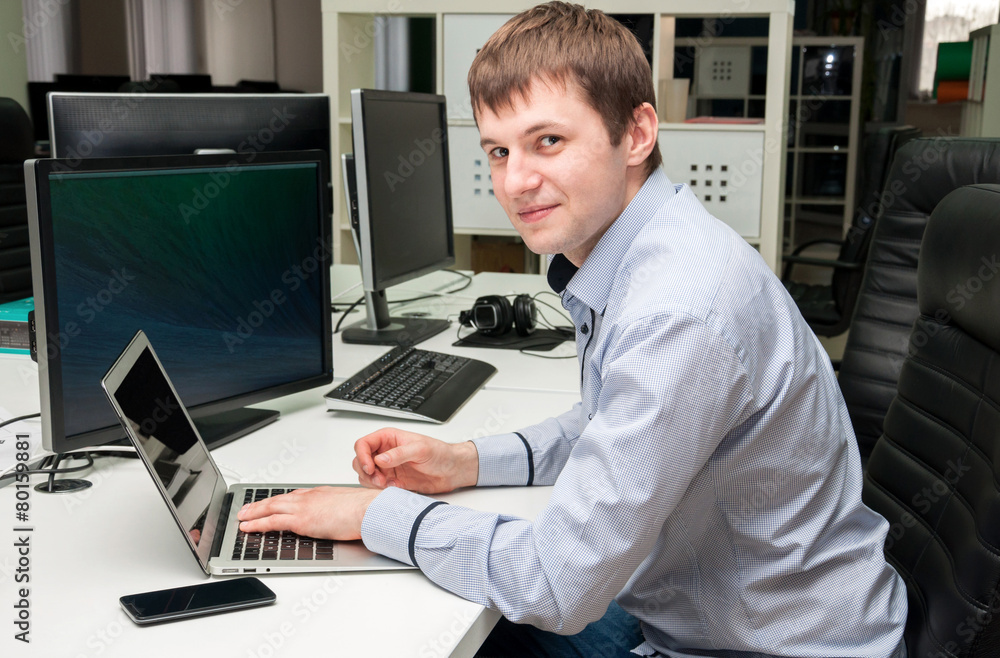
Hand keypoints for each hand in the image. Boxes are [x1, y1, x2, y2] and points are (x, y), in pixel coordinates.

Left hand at [236, 486, 379, 539]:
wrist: (369, 510)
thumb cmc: (365, 509)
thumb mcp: (348, 505)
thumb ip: (337, 510)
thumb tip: (338, 518)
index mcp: (320, 493)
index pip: (293, 496)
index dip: (278, 500)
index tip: (270, 502)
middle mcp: (308, 497)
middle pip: (277, 499)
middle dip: (259, 504)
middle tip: (247, 509)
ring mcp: (303, 508)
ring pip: (270, 508)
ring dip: (253, 513)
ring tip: (241, 518)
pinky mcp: (301, 520)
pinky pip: (272, 521)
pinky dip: (257, 523)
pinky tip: (247, 527)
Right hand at [352, 428, 477, 493]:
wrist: (452, 470)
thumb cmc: (440, 453)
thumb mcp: (421, 449)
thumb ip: (400, 453)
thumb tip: (380, 459)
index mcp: (388, 438)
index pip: (363, 444)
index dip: (362, 456)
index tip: (370, 467)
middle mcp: (385, 452)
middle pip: (360, 460)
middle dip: (365, 471)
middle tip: (379, 479)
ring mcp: (388, 468)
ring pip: (366, 475)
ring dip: (371, 482)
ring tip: (386, 484)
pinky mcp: (393, 481)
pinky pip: (377, 487)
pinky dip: (380, 490)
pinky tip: (394, 488)